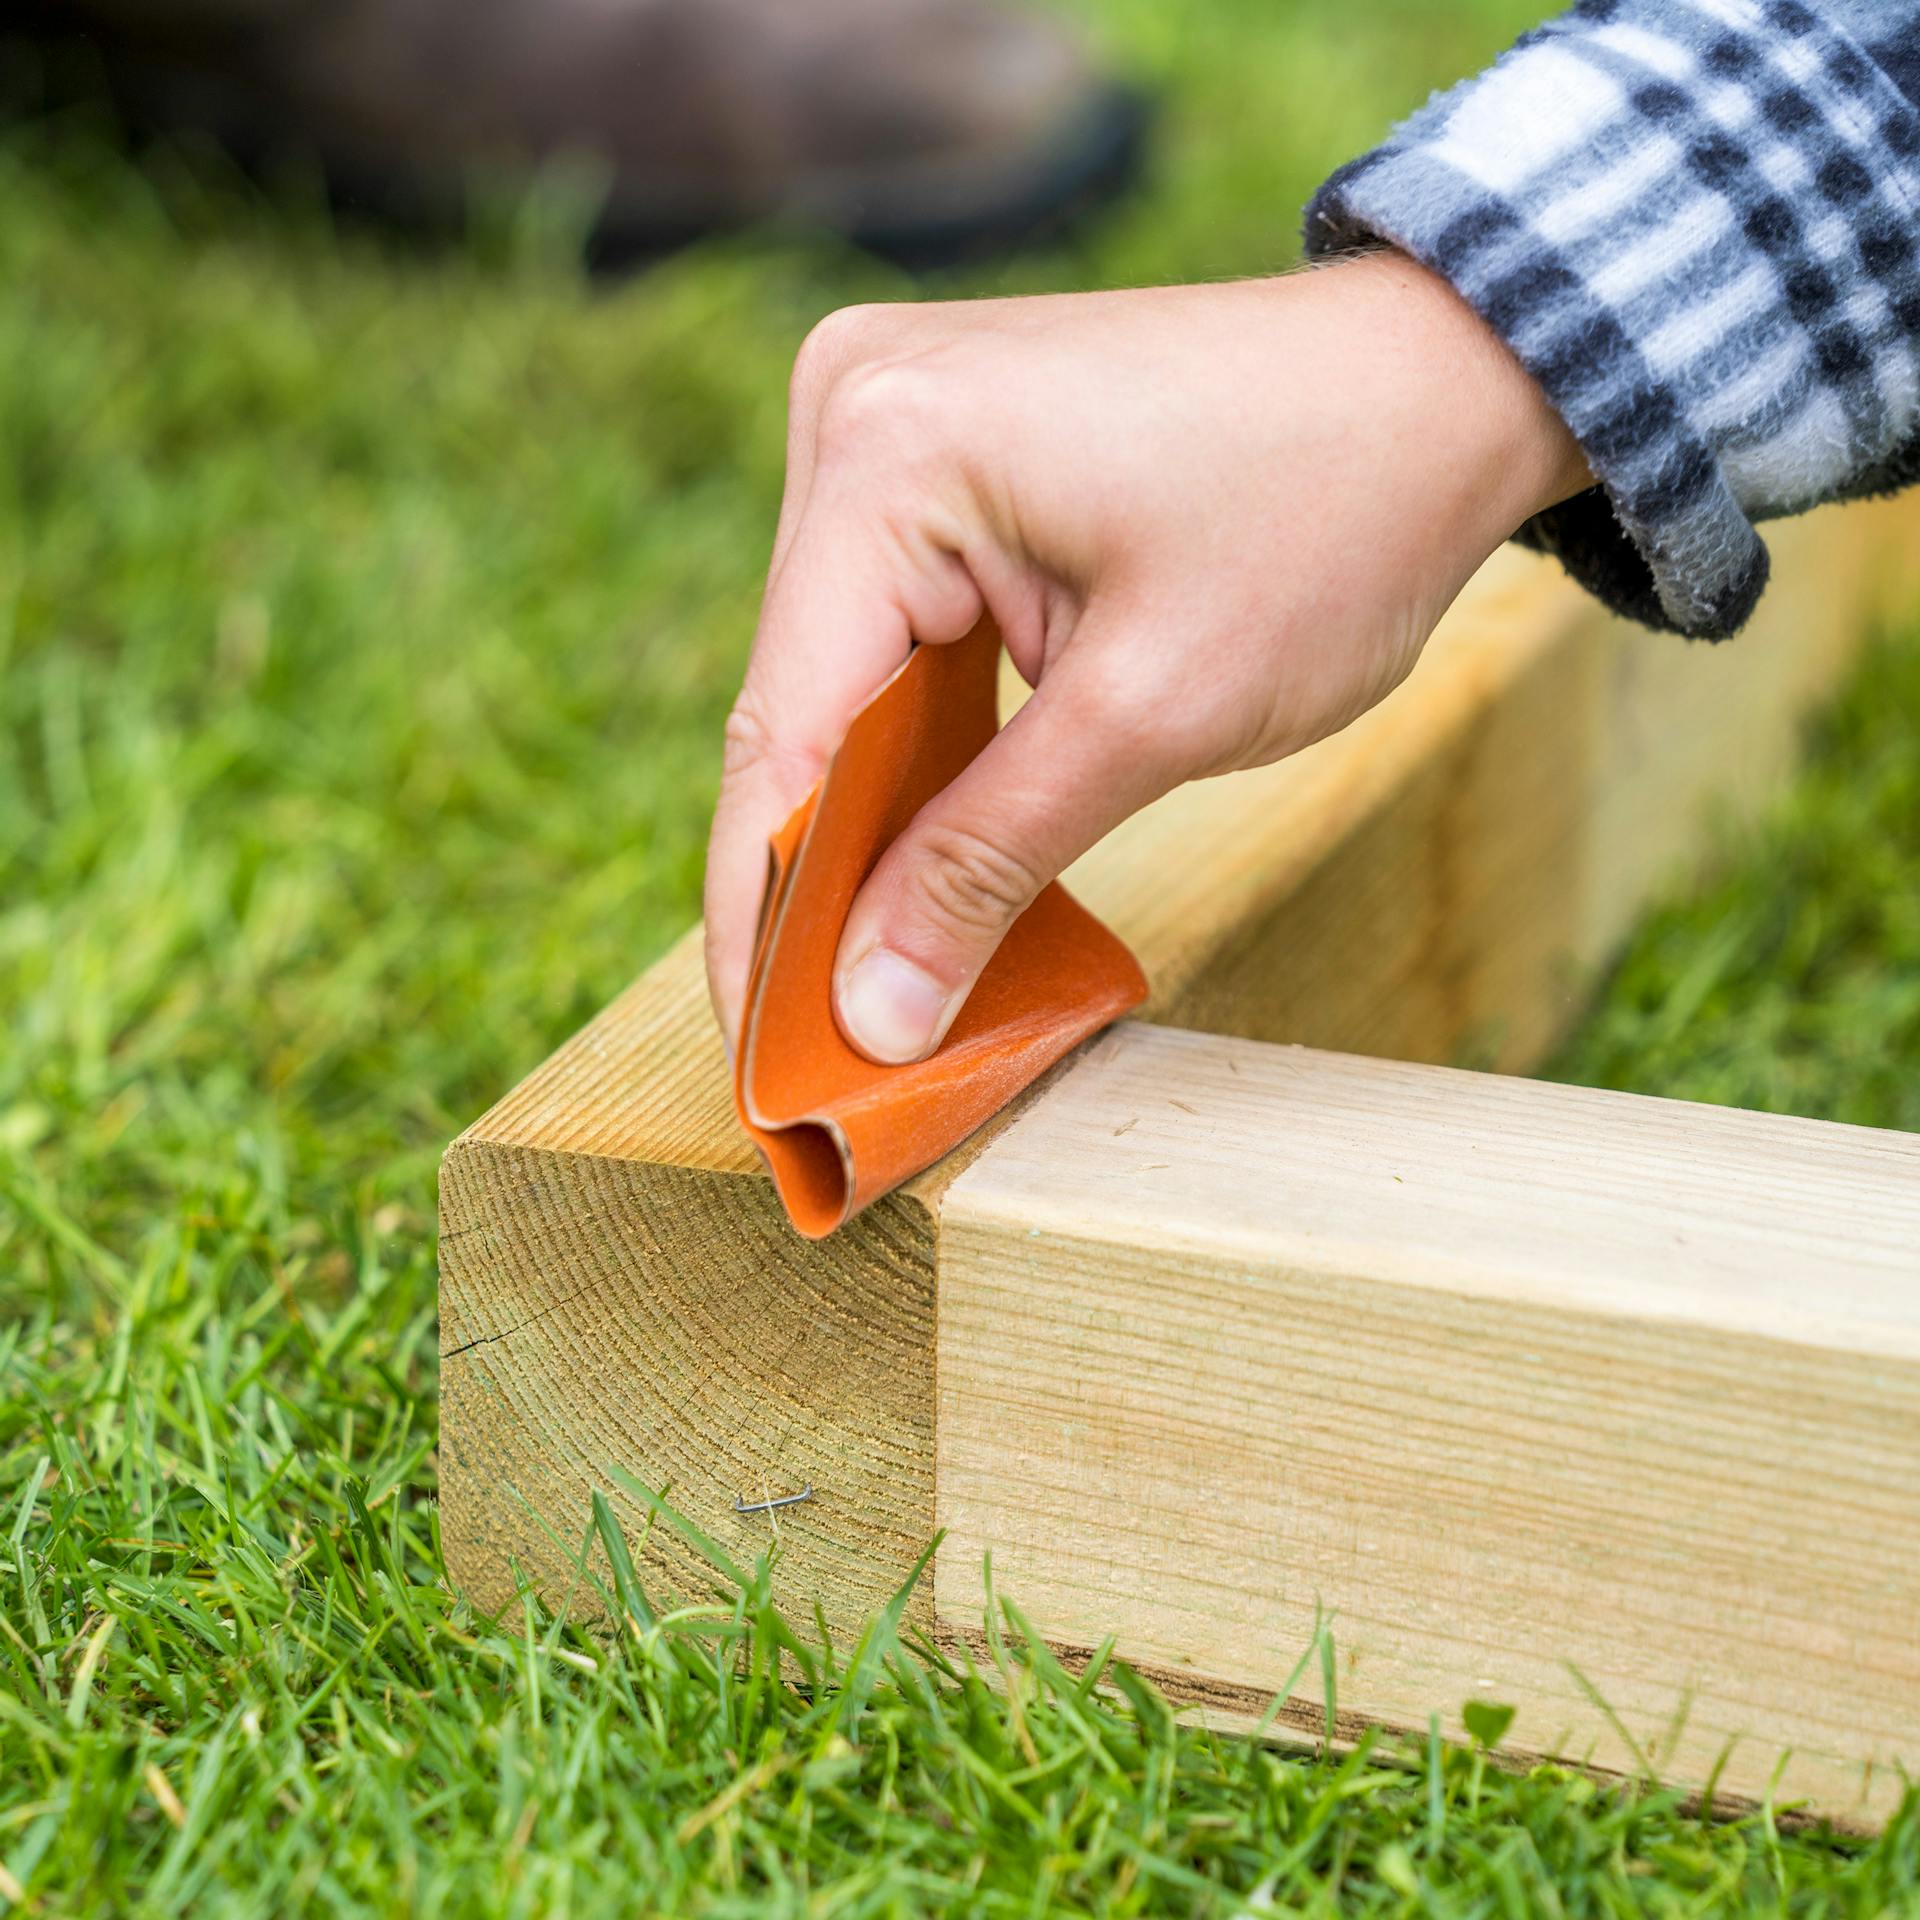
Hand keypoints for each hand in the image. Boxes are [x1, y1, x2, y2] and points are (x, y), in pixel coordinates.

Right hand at [705, 252, 1589, 1062]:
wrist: (1445, 383)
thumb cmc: (1332, 521)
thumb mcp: (1152, 716)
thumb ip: (984, 864)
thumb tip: (866, 1012)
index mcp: (889, 451)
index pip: (783, 729)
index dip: (764, 913)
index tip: (760, 1066)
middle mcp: (855, 411)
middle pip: (798, 705)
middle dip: (812, 880)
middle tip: (815, 1052)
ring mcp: (891, 419)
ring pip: (840, 680)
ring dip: (861, 822)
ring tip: (860, 980)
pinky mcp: (938, 451)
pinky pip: (891, 633)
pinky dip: (911, 748)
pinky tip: (917, 855)